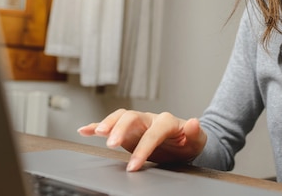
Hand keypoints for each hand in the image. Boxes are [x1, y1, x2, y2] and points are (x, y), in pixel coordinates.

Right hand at [77, 109, 206, 171]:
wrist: (184, 142)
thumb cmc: (189, 142)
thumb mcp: (197, 140)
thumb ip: (195, 132)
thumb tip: (194, 122)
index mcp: (166, 121)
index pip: (153, 132)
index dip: (143, 147)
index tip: (134, 165)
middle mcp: (149, 119)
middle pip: (132, 117)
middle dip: (121, 129)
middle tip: (111, 144)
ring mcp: (138, 123)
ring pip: (120, 117)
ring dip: (108, 123)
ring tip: (97, 132)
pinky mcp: (128, 129)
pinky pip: (111, 124)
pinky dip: (97, 125)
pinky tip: (84, 129)